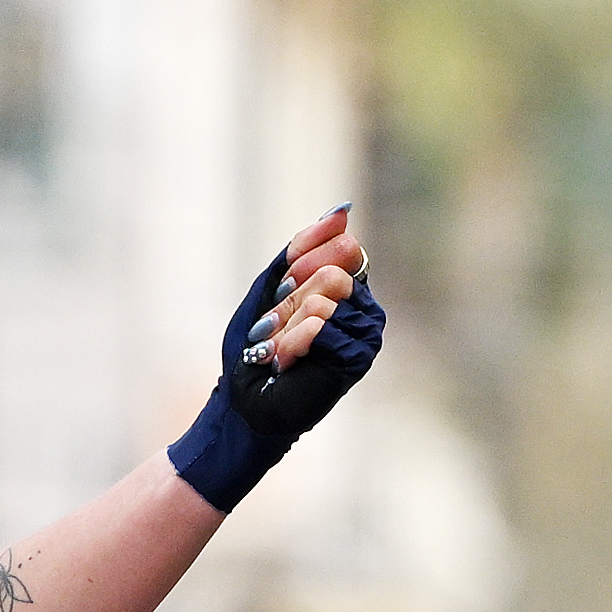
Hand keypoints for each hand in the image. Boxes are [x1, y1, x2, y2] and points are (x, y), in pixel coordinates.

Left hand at [164, 202, 382, 510]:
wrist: (244, 402)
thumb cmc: (256, 348)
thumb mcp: (271, 285)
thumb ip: (304, 248)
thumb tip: (344, 208)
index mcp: (350, 288)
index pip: (341, 245)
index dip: (301, 263)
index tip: (278, 293)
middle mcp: (366, 308)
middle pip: (332, 271)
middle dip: (289, 300)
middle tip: (274, 331)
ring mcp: (366, 334)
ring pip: (325, 296)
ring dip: (286, 324)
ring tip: (279, 351)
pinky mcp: (357, 359)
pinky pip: (320, 324)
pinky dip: (290, 341)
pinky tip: (286, 363)